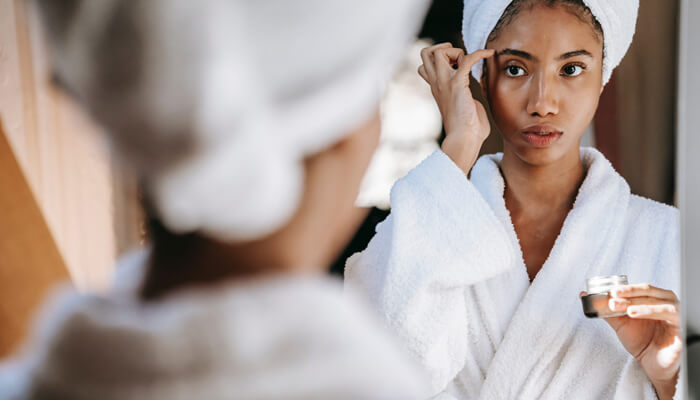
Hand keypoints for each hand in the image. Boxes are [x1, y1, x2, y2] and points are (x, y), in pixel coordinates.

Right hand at [417, 43, 493, 174]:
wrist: (464, 140)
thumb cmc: (468, 132)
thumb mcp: (462, 110)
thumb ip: (464, 100)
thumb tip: (473, 100)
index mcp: (437, 89)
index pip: (424, 66)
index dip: (439, 60)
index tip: (456, 67)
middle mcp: (437, 84)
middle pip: (425, 53)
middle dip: (443, 49)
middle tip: (458, 60)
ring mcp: (445, 83)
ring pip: (438, 51)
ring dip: (456, 51)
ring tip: (468, 63)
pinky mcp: (458, 84)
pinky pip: (466, 58)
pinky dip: (480, 52)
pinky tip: (490, 54)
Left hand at [583, 284, 680, 398]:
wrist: (652, 365)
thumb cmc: (641, 342)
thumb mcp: (621, 323)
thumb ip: (605, 309)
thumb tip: (584, 295)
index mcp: (652, 300)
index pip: (640, 288)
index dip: (625, 288)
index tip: (609, 291)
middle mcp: (665, 303)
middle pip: (650, 291)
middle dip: (630, 292)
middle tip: (613, 295)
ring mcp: (675, 314)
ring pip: (660, 302)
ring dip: (639, 303)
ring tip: (624, 308)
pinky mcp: (682, 327)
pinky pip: (670, 315)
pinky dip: (651, 311)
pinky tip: (635, 314)